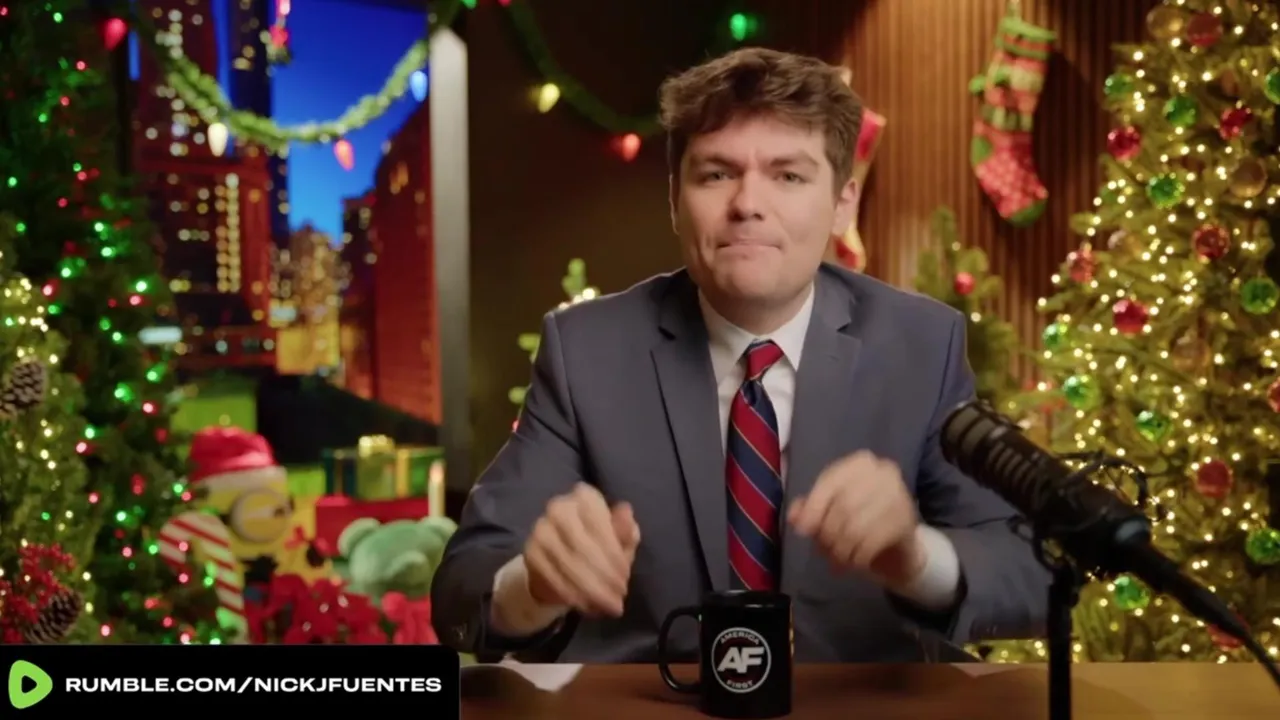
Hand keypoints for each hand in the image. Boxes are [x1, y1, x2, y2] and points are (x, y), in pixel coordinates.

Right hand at [524, 483, 640, 617]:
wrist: (559, 567)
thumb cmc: (597, 549)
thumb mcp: (619, 542)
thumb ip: (625, 530)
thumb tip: (626, 511)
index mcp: (585, 498)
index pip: (600, 522)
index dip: (614, 551)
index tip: (625, 576)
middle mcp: (559, 507)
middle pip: (583, 544)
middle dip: (604, 574)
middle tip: (618, 596)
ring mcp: (541, 528)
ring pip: (567, 561)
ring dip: (590, 588)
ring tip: (607, 605)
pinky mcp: (530, 551)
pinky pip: (551, 575)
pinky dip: (571, 593)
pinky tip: (585, 605)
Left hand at [788, 452, 925, 587]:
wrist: (899, 543)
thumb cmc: (860, 519)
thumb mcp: (831, 509)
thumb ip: (810, 508)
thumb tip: (794, 516)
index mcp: (861, 463)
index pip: (830, 482)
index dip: (813, 508)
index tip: (802, 530)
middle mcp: (883, 473)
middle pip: (843, 505)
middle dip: (828, 533)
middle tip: (823, 550)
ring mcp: (899, 496)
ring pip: (856, 526)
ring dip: (841, 549)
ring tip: (836, 560)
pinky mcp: (906, 522)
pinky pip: (872, 542)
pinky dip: (857, 557)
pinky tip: (854, 563)